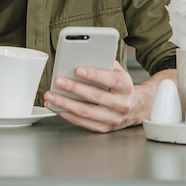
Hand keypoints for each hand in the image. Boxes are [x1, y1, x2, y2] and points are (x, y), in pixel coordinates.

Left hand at [43, 63, 176, 132]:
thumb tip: (84, 56)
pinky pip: (82, 122)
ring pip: (85, 112)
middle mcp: (121, 104)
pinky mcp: (103, 128)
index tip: (78, 69)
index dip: (94, 74)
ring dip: (65, 103)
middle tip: (58, 81)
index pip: (110, 79)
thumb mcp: (119, 71)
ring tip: (51, 95)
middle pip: (95, 96)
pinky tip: (56, 106)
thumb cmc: (121, 86)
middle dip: (74, 88)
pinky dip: (67, 114)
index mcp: (125, 87)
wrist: (135, 108)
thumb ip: (105, 63)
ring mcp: (112, 119)